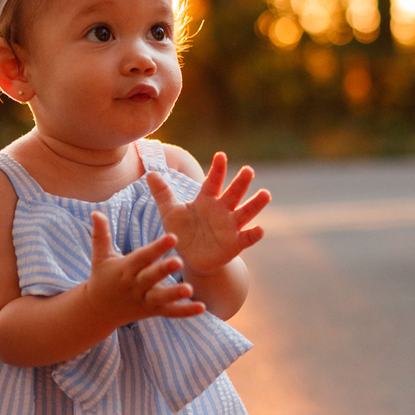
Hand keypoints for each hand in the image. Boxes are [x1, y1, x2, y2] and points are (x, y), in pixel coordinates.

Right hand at [86, 213, 205, 327]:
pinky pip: (170, 312)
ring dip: (175, 294)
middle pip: (151, 278)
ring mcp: (144, 300)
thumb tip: (96, 212)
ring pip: (161, 298)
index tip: (172, 237)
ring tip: (190, 289)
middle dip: (164, 270)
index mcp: (125, 269)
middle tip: (179, 262)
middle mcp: (135, 285)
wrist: (98, 311)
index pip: (142, 257)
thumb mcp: (100, 257)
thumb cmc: (102, 277)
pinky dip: (185, 312)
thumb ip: (101, 234)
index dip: (156, 248)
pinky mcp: (152, 312)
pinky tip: (201, 307)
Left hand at [145, 153, 269, 275]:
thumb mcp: (171, 213)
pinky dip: (254, 234)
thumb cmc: (183, 231)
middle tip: (248, 170)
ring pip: (246, 212)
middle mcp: (222, 210)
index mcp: (207, 200)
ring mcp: (231, 226)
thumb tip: (150, 173)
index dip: (217, 169)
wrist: (191, 258)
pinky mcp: (235, 244)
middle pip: (233, 193)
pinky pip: (247, 238)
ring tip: (265, 194)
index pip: (213, 182)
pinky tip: (260, 229)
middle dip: (241, 182)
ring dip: (256, 204)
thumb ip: (163, 193)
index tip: (220, 155)